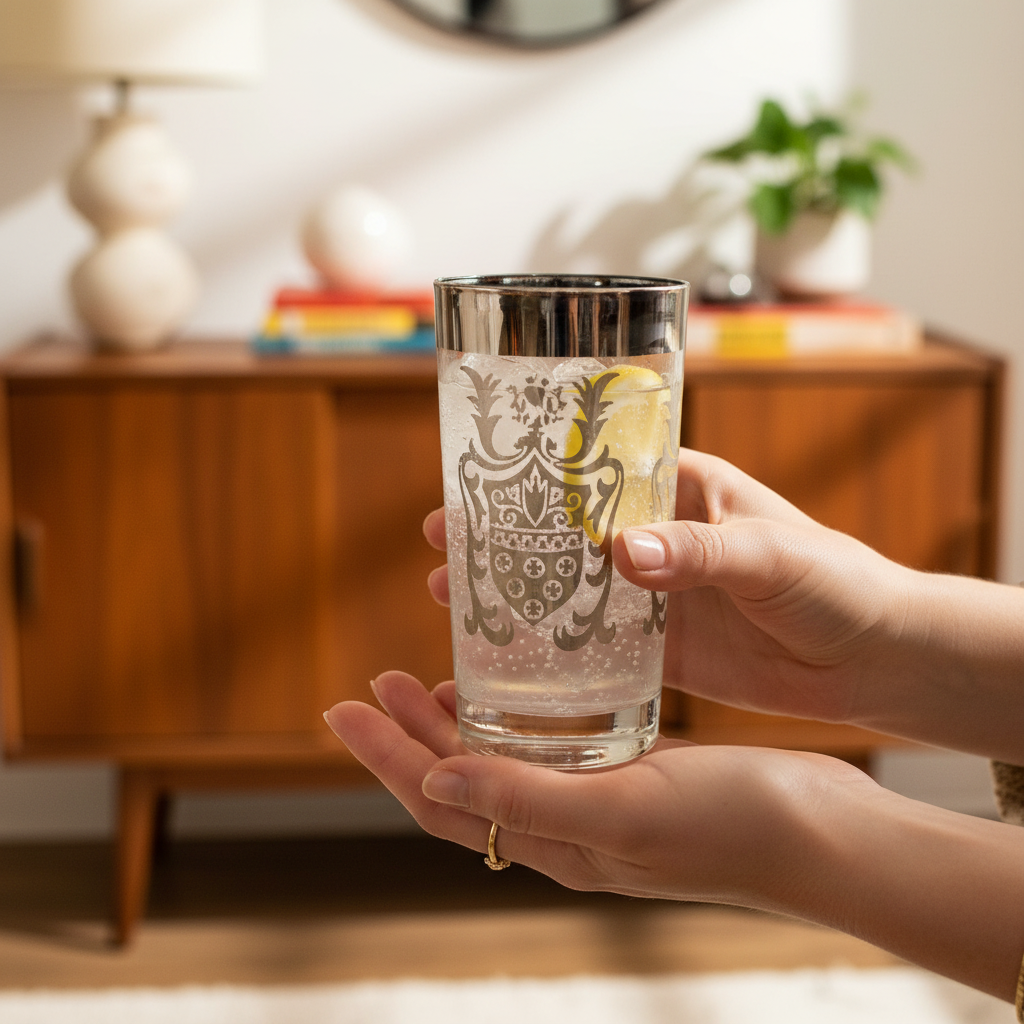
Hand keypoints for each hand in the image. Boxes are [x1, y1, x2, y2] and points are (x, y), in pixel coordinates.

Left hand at [325, 672, 1023, 1002]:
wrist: (821, 831)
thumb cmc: (731, 823)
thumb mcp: (622, 809)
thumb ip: (527, 799)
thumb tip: (431, 785)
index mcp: (554, 843)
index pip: (440, 803)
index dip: (385, 758)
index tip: (344, 707)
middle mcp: (566, 829)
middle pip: (462, 782)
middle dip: (408, 735)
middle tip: (376, 680)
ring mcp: (599, 804)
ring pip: (503, 765)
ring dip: (456, 727)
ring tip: (427, 680)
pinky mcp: (632, 776)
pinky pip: (552, 749)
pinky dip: (518, 719)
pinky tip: (520, 688)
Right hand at [423, 448, 910, 725]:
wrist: (877, 659)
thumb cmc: (839, 582)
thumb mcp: (771, 555)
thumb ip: (700, 553)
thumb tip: (623, 553)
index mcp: (683, 490)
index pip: (595, 470)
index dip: (534, 475)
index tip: (479, 477)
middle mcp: (660, 537)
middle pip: (565, 528)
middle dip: (505, 532)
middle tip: (443, 537)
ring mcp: (657, 594)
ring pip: (571, 585)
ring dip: (516, 588)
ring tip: (452, 593)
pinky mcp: (663, 648)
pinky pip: (597, 644)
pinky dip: (553, 645)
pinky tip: (507, 652)